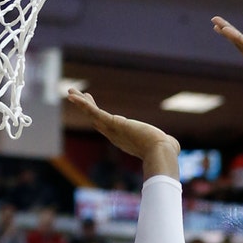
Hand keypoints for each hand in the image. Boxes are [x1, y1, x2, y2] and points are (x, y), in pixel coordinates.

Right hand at [65, 90, 179, 161]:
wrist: (161, 152)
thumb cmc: (166, 151)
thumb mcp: (164, 145)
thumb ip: (166, 143)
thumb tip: (173, 145)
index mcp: (125, 139)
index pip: (108, 126)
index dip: (99, 117)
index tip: (95, 109)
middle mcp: (115, 135)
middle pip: (96, 119)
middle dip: (87, 108)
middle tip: (76, 96)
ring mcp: (112, 130)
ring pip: (92, 114)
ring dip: (81, 103)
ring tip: (70, 91)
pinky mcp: (113, 124)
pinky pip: (95, 112)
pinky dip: (83, 104)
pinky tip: (73, 95)